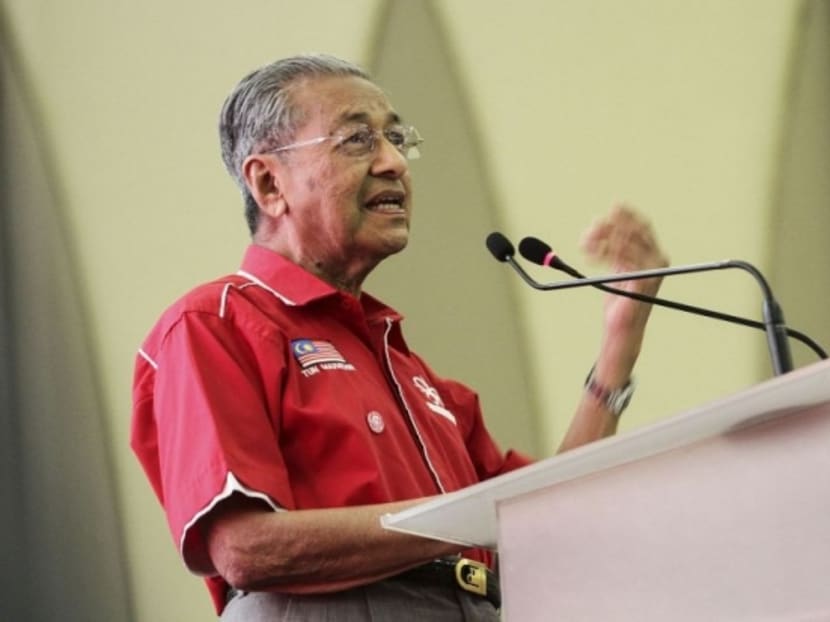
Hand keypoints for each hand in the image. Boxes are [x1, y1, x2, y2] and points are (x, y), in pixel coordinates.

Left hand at [580, 204, 668, 375]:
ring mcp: (651, 270)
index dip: (627, 214)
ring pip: (625, 241)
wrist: (622, 329)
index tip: (610, 208)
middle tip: (592, 227)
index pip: (642, 226)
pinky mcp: (642, 280)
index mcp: (653, 255)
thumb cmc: (619, 302)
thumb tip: (597, 227)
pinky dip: (603, 252)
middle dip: (611, 224)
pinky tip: (590, 254)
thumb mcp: (617, 271)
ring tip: (585, 243)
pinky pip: (621, 256)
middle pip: (634, 230)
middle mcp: (657, 260)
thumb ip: (613, 251)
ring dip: (602, 238)